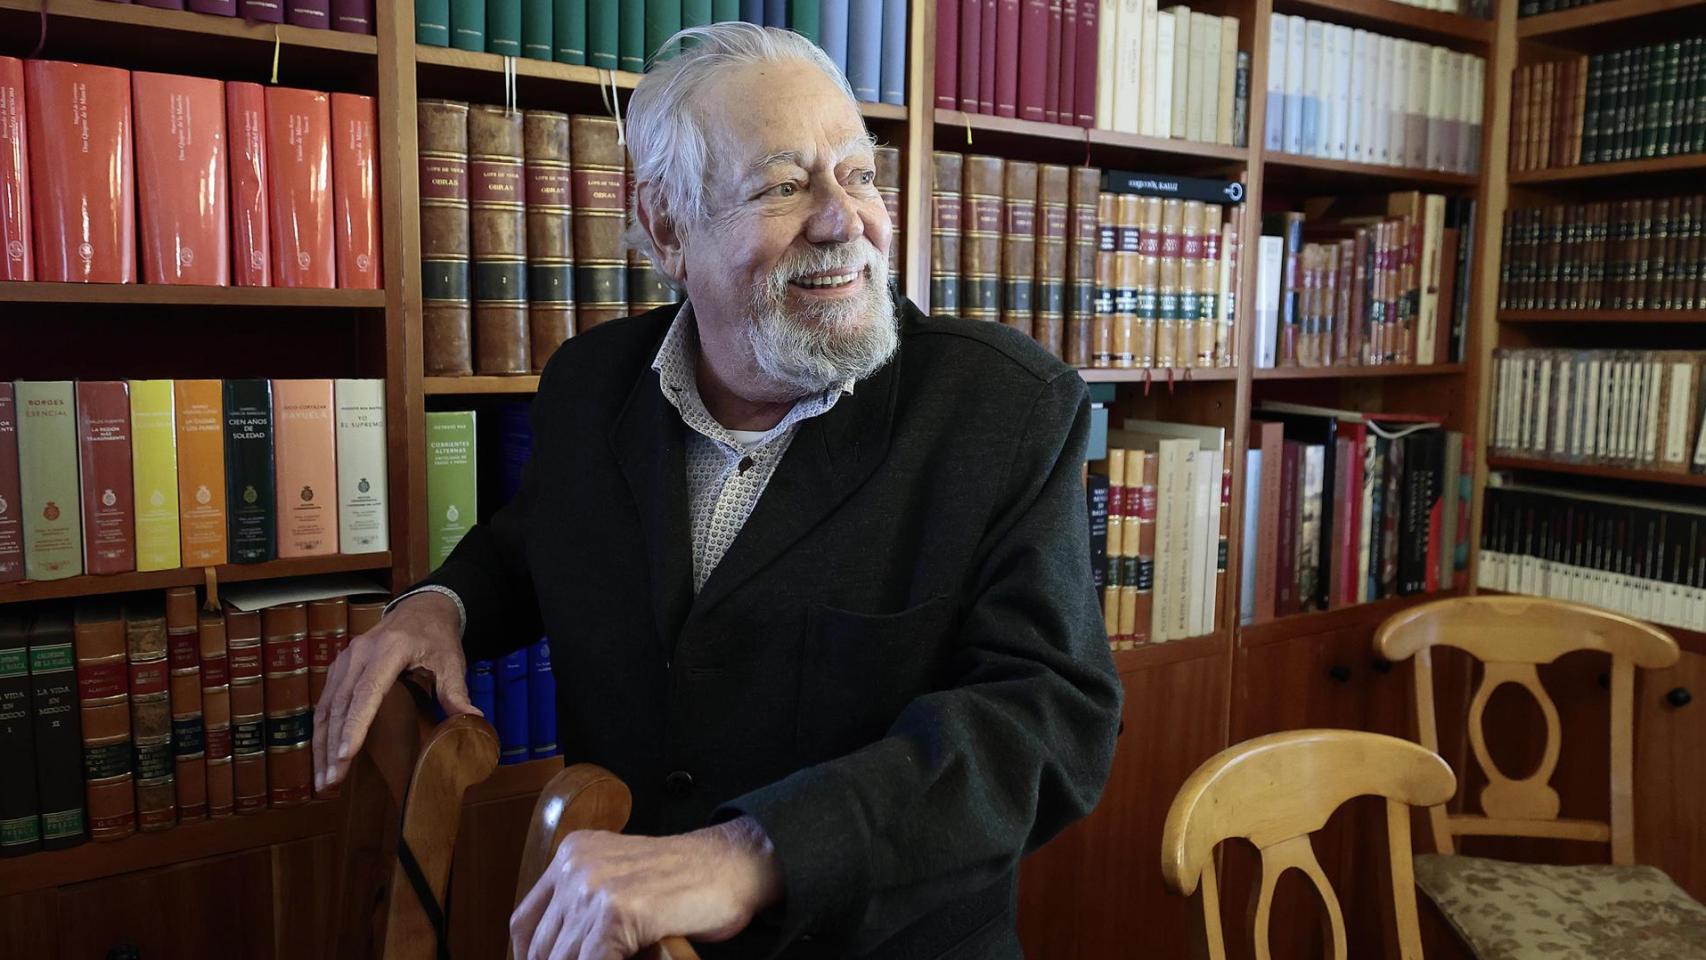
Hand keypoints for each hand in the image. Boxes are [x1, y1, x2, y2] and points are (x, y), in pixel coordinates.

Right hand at [312, 591, 479, 791]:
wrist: (420, 609)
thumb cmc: (437, 637)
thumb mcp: (452, 660)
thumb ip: (456, 690)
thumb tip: (472, 720)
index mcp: (389, 650)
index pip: (367, 692)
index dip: (355, 725)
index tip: (345, 755)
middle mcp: (359, 653)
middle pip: (341, 704)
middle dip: (333, 746)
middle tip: (331, 781)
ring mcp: (345, 660)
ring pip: (327, 706)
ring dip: (321, 744)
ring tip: (323, 779)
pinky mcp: (338, 668)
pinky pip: (325, 702)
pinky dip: (321, 731)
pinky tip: (322, 757)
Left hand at [510, 816, 782, 959]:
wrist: (735, 866)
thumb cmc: (689, 882)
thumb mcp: (624, 882)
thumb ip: (588, 907)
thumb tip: (560, 954)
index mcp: (573, 854)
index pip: (525, 921)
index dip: (529, 957)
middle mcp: (576, 865)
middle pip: (541, 945)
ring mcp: (595, 887)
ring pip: (562, 959)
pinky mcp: (617, 911)